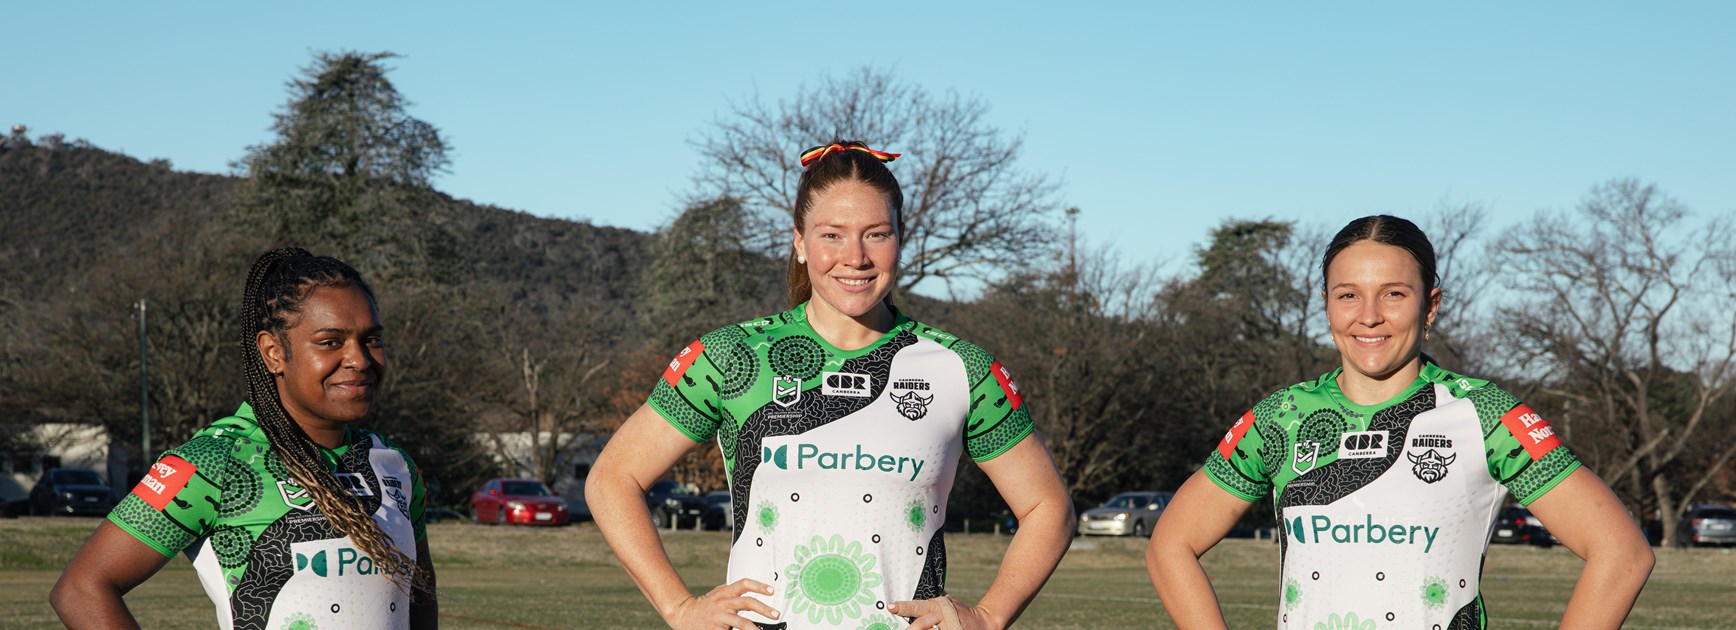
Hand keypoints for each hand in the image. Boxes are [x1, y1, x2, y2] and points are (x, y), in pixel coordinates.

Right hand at [663, 578, 779, 629]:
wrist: (684, 615)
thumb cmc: (706, 605)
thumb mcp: (718, 594)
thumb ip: (733, 592)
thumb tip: (754, 590)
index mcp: (725, 592)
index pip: (744, 584)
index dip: (759, 586)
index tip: (772, 590)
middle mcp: (723, 603)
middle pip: (746, 602)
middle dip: (764, 609)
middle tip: (776, 614)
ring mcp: (719, 617)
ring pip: (741, 622)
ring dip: (754, 628)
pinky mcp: (715, 629)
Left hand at [890, 596, 998, 629]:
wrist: (983, 623)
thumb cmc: (959, 612)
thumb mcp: (946, 603)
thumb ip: (931, 601)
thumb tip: (914, 591)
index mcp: (936, 606)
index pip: (917, 605)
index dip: (903, 606)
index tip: (891, 607)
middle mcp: (942, 616)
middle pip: (922, 623)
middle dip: (911, 629)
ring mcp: (949, 627)